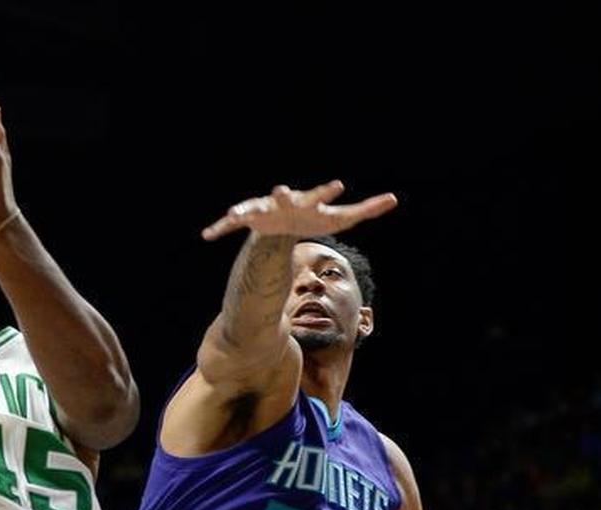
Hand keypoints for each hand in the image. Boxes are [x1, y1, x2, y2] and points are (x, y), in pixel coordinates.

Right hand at [202, 180, 397, 239]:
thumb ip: (366, 208)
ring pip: (252, 207)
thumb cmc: (314, 217)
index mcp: (306, 201)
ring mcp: (264, 209)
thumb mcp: (342, 216)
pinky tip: (206, 235)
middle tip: (281, 189)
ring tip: (234, 213)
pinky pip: (230, 224)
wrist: (284, 221)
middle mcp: (283, 201)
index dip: (328, 190)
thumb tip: (394, 199)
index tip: (340, 184)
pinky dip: (219, 228)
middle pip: (283, 196)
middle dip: (282, 194)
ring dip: (244, 209)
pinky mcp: (248, 219)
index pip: (319, 195)